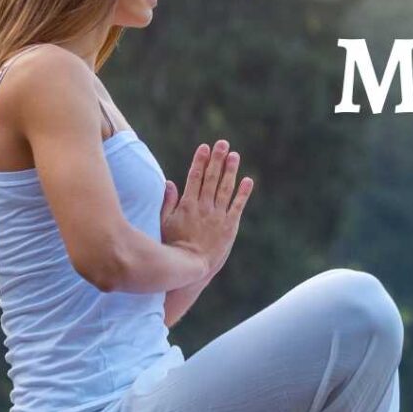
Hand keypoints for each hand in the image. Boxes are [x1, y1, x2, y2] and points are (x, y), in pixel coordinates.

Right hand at [160, 139, 254, 278]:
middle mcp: (204, 207)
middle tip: (223, 143)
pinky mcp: (230, 226)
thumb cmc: (173, 247)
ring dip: (230, 171)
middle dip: (217, 159)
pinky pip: (238, 206)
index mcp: (187, 205)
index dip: (200, 161)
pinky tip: (248, 180)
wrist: (190, 268)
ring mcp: (218, 216)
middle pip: (211, 178)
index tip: (205, 147)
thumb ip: (167, 202)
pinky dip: (243, 193)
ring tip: (235, 155)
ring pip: (225, 188)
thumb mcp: (164, 223)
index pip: (195, 177)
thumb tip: (169, 183)